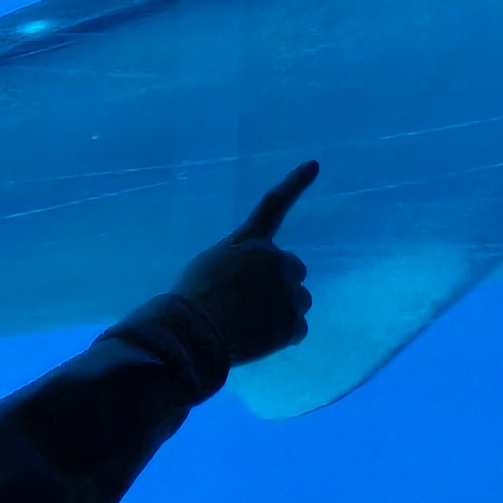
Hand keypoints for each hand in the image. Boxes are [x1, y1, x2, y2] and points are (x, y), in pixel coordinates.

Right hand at [169, 161, 317, 366]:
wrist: (188, 335)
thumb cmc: (189, 302)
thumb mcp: (209, 267)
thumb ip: (239, 265)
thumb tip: (252, 285)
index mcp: (249, 244)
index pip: (273, 206)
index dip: (294, 184)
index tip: (314, 163)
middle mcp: (276, 261)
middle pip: (293, 271)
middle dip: (279, 285)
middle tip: (247, 304)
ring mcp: (289, 291)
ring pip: (299, 300)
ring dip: (282, 310)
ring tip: (248, 324)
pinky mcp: (294, 320)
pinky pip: (297, 329)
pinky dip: (281, 335)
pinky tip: (255, 339)